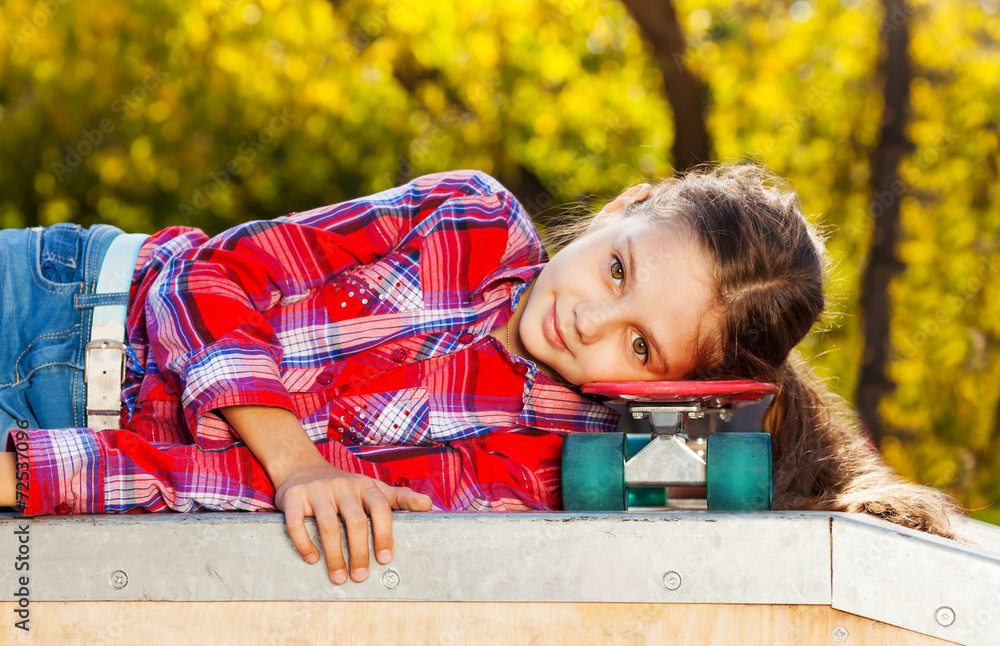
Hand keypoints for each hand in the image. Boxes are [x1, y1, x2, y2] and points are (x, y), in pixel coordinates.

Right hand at [272, 458, 431, 584]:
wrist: (302, 467)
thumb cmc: (344, 486)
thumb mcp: (373, 487)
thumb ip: (399, 497)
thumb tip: (429, 505)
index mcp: (365, 485)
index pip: (381, 508)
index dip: (385, 534)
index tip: (385, 560)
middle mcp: (343, 485)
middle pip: (355, 521)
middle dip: (359, 552)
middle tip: (361, 576)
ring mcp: (317, 490)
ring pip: (328, 525)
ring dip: (334, 555)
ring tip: (339, 577)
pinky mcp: (293, 497)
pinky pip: (297, 524)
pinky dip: (305, 544)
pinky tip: (313, 559)